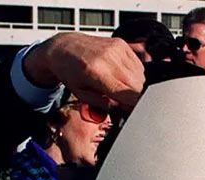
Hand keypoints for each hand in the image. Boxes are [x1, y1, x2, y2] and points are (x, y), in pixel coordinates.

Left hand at [23, 33, 144, 108]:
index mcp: (96, 72)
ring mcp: (116, 49)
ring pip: (141, 75)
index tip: (133, 111)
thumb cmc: (70, 72)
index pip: (129, 93)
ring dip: (135, 85)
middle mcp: (108, 57)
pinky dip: (134, 74)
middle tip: (124, 101)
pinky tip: (120, 75)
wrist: (64, 48)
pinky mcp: (121, 44)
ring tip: (119, 86)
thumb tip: (127, 109)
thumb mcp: (83, 95)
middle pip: (138, 85)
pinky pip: (138, 65)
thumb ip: (106, 104)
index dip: (134, 105)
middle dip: (135, 96)